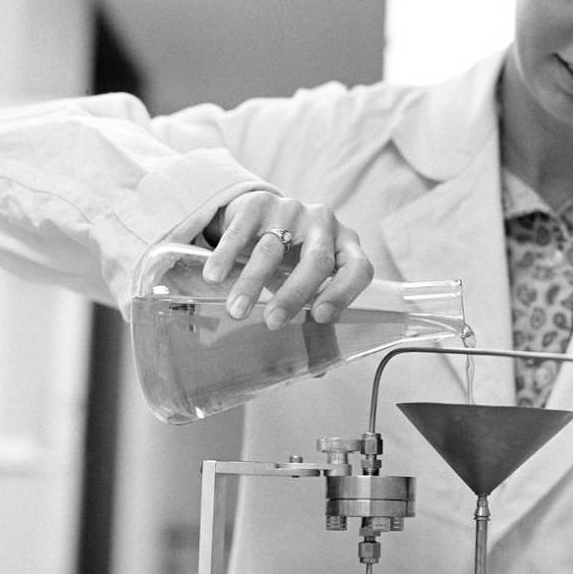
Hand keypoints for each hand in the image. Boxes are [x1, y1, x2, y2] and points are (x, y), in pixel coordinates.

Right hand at [200, 189, 373, 327]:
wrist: (262, 218)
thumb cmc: (293, 261)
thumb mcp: (307, 283)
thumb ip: (313, 315)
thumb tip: (319, 371)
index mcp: (346, 246)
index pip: (357, 268)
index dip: (343, 293)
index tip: (320, 317)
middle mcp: (325, 224)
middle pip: (317, 260)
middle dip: (295, 294)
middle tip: (273, 322)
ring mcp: (293, 210)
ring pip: (274, 248)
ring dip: (253, 282)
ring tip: (237, 310)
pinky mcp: (260, 202)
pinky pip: (243, 229)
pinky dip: (227, 254)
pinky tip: (215, 275)